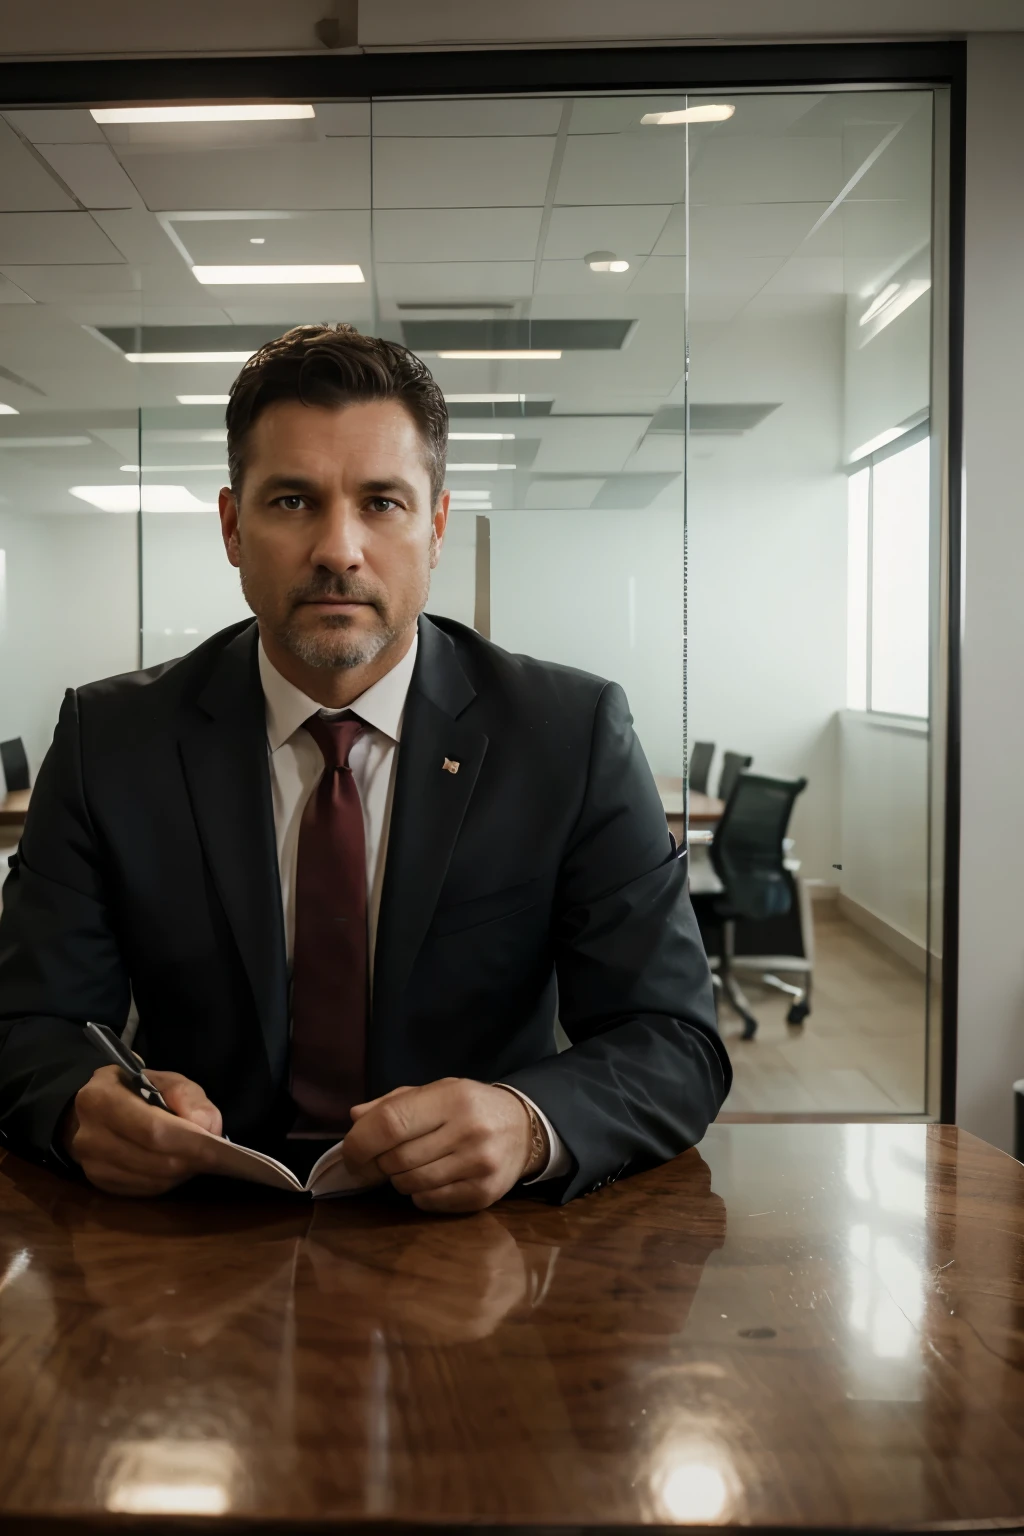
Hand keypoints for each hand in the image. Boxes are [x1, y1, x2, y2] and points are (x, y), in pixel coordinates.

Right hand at [61, 1064, 223, 1197]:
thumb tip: (206, 1129)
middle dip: (192, 1160)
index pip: (153, 1128)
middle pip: (154, 1159)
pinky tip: (179, 1169)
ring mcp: (91, 1164)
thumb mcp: (162, 1079)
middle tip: (220, 1158)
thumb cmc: (134, 1090)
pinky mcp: (99, 1183)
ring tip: (201, 1160)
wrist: (92, 1110)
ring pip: (152, 1179)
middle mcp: (89, 1135)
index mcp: (101, 1098)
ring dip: (183, 1173)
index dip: (189, 1142)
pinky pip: (144, 1189)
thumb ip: (186, 1096)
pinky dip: (168, 1182)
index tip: (219, 1149)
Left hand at [342, 1078, 541, 1213]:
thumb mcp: (436, 1092)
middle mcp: (469, 1130)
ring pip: (410, 1185)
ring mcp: (479, 1165)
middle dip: (378, 1163)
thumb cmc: (469, 1107)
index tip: (350, 1153)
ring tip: (408, 1166)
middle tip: (380, 1159)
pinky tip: (429, 1179)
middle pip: (397, 1159)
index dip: (360, 1141)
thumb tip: (355, 1118)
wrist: (523, 1128)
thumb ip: (393, 1104)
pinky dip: (419, 1194)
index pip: (391, 1123)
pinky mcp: (483, 1194)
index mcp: (452, 1098)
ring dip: (398, 1179)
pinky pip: (429, 1201)